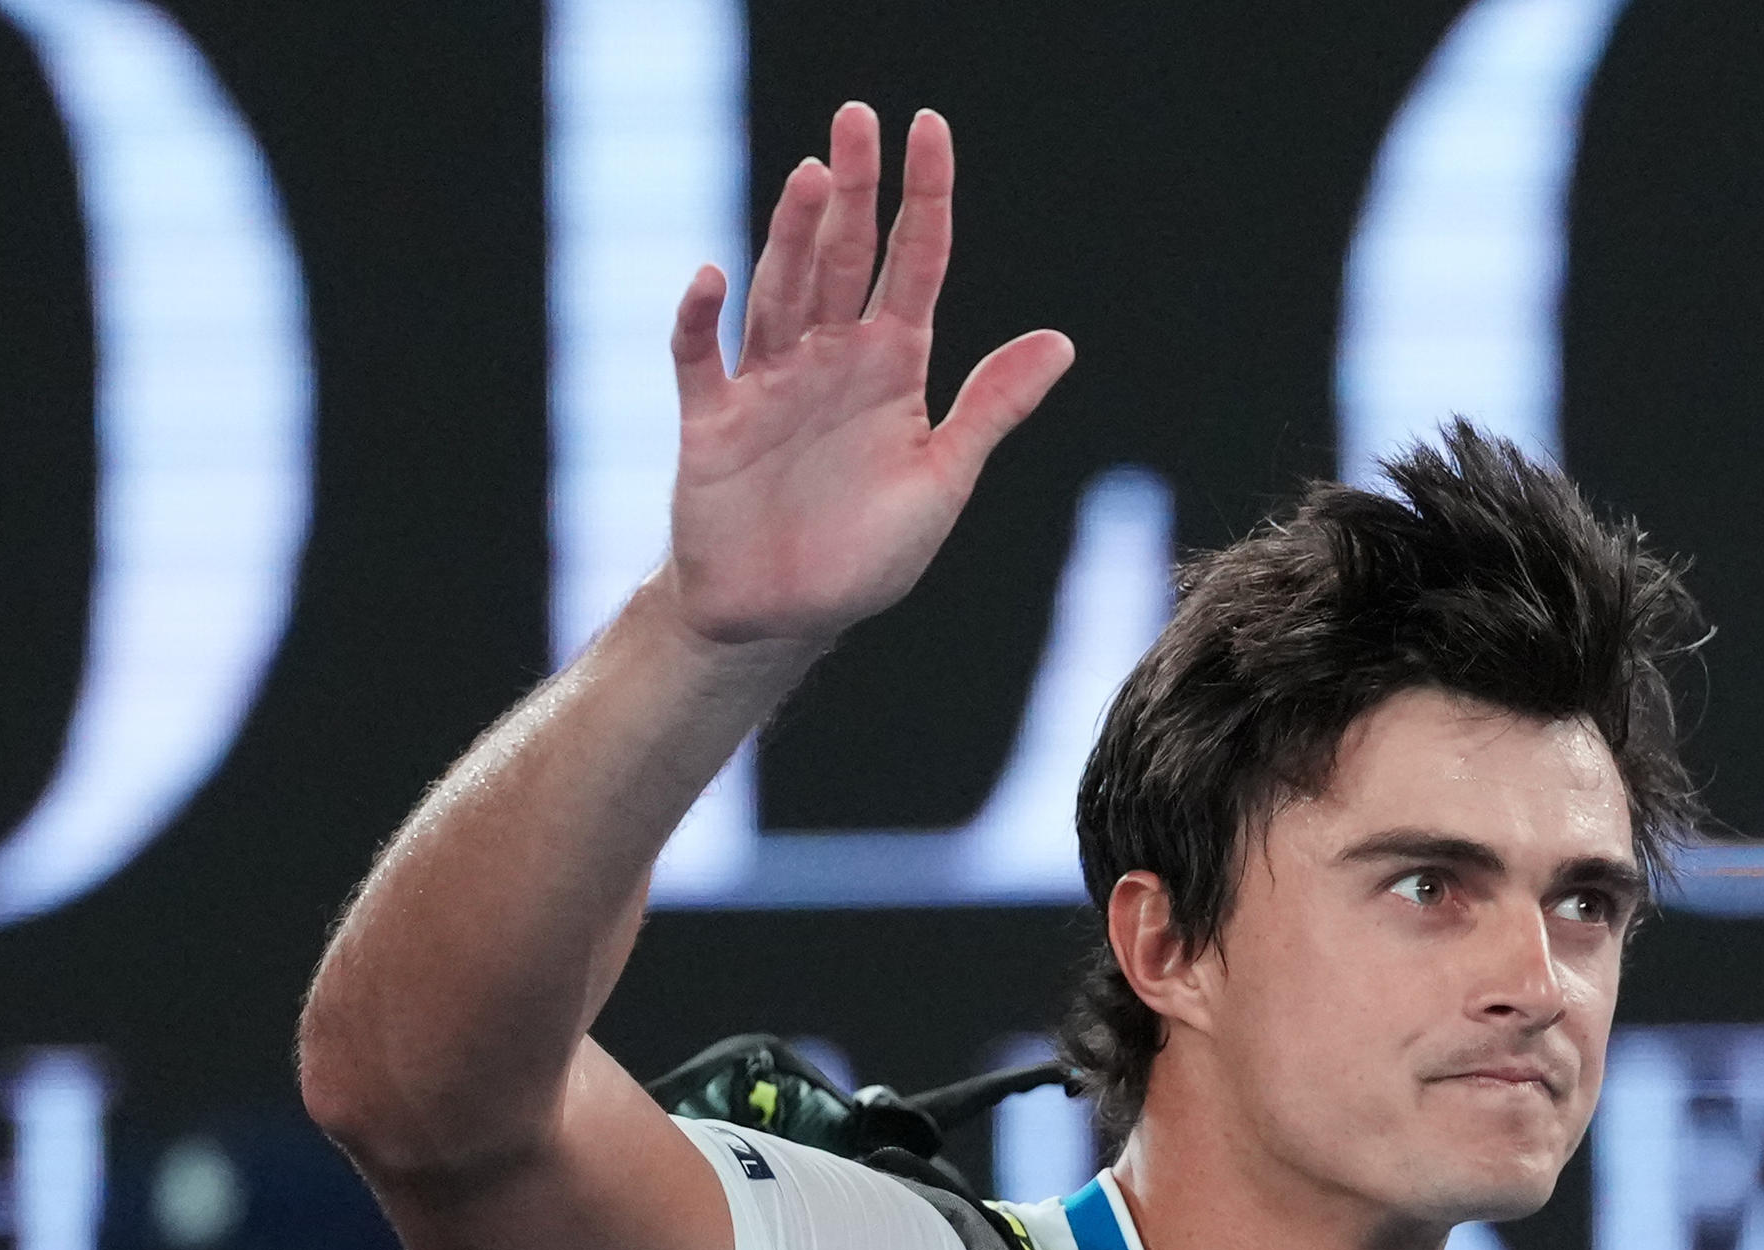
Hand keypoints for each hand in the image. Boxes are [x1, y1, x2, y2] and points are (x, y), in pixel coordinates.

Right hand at [660, 106, 1072, 652]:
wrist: (786, 617)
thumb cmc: (866, 552)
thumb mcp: (944, 479)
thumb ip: (993, 407)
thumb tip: (1061, 341)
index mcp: (893, 368)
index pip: (915, 265)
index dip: (925, 200)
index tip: (930, 131)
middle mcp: (830, 359)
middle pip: (844, 258)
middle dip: (855, 191)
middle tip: (857, 118)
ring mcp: (767, 383)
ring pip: (781, 290)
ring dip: (793, 236)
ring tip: (813, 177)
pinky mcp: (711, 420)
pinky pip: (702, 359)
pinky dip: (702, 320)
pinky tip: (711, 276)